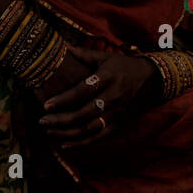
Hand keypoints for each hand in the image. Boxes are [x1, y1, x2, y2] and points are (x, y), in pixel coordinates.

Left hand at [38, 46, 160, 148]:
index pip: (83, 91)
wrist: (150, 79)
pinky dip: (81, 143)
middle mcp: (113, 97)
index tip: (46, 105)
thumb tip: (61, 47)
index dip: (64, 100)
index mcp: (108, 78)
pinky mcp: (119, 124)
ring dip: (67, 133)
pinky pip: (98, 137)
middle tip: (43, 121)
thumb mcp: (105, 56)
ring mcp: (117, 113)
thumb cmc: (122, 66)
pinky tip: (64, 144)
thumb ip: (83, 54)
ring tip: (49, 131)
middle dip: (61, 120)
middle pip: (84, 113)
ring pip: (89, 129)